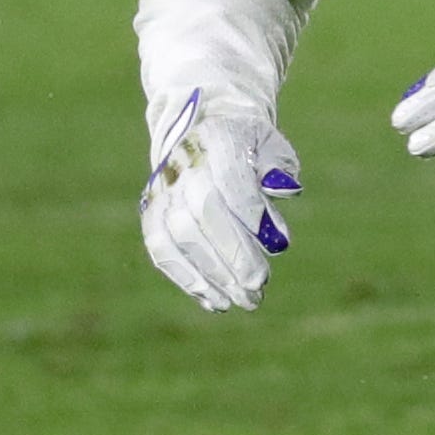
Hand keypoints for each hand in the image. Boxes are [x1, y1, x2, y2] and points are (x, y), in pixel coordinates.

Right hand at [139, 89, 302, 311]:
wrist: (203, 131)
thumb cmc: (249, 144)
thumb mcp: (271, 145)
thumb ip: (279, 167)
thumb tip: (283, 191)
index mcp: (218, 138)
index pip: (231, 180)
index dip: (252, 215)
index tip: (278, 246)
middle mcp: (184, 163)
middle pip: (202, 213)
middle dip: (232, 254)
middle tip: (258, 287)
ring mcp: (162, 188)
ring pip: (179, 237)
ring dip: (210, 275)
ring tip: (239, 302)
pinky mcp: (151, 211)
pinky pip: (161, 249)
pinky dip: (186, 278)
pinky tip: (213, 300)